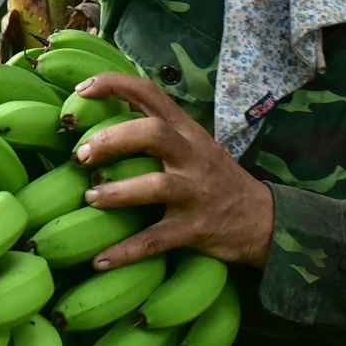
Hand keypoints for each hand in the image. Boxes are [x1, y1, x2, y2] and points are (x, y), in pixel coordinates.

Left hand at [71, 72, 275, 271]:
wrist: (263, 220)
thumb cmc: (216, 179)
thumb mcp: (194, 145)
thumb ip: (160, 130)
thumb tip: (106, 115)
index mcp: (187, 131)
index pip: (151, 93)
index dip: (115, 85)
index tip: (82, 90)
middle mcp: (192, 157)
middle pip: (153, 134)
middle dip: (113, 140)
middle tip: (81, 154)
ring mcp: (195, 193)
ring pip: (156, 186)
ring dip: (117, 193)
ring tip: (90, 198)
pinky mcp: (195, 229)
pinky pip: (157, 240)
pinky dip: (126, 251)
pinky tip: (100, 260)